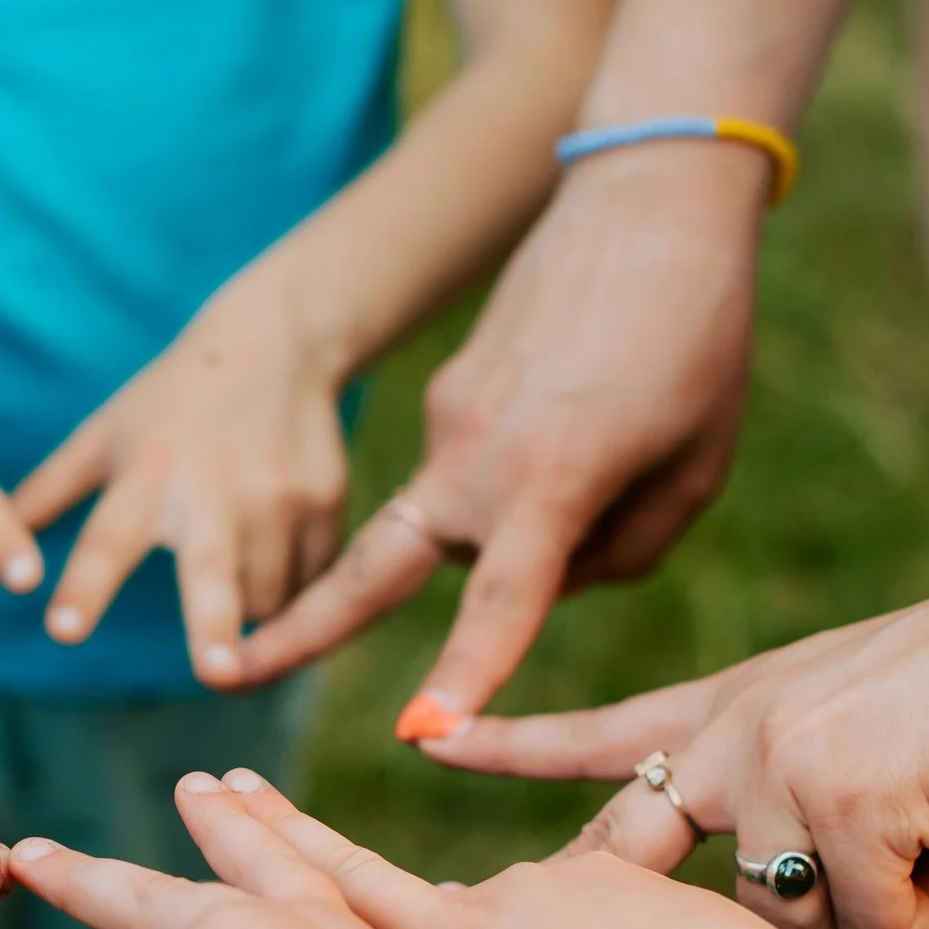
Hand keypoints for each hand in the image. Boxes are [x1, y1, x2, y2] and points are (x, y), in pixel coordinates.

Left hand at [18, 277, 348, 685]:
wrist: (277, 342)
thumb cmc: (173, 400)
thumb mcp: (107, 435)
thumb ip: (49, 491)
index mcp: (146, 475)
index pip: (108, 539)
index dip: (87, 586)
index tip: (63, 631)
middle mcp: (212, 490)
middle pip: (212, 573)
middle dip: (216, 627)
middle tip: (218, 676)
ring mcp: (277, 498)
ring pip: (264, 597)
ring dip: (246, 621)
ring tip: (236, 606)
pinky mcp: (325, 503)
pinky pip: (308, 579)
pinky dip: (290, 592)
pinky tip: (279, 562)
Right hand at [236, 146, 769, 727]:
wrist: (646, 194)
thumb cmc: (696, 334)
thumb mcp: (696, 464)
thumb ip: (623, 550)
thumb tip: (550, 583)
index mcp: (554, 477)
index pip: (500, 604)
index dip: (465, 675)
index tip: (421, 734)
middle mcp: (477, 456)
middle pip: (372, 569)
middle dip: (304, 628)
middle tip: (232, 670)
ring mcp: (447, 420)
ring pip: (454, 518)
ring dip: (501, 525)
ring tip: (613, 437)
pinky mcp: (445, 392)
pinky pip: (472, 467)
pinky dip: (515, 469)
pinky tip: (583, 405)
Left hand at [420, 531, 928, 928]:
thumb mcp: (862, 752)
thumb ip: (803, 826)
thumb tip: (794, 927)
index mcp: (732, 707)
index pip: (596, 731)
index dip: (510, 745)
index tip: (426, 737)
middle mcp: (728, 733)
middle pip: (639, 856)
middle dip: (643, 911)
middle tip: (656, 910)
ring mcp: (769, 764)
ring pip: (784, 920)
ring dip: (871, 905)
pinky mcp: (829, 800)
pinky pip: (868, 922)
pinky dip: (927, 905)